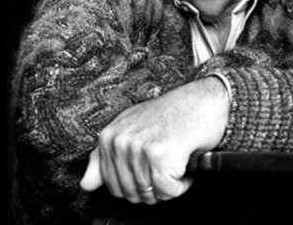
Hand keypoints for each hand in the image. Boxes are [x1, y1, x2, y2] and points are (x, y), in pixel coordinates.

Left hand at [80, 76, 229, 203]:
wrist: (206, 99)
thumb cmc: (175, 113)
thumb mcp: (135, 129)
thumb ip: (106, 157)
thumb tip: (85, 184)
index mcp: (110, 135)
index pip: (111, 184)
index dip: (136, 182)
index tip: (152, 166)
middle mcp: (121, 141)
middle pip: (130, 193)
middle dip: (153, 186)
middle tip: (168, 163)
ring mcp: (140, 148)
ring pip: (150, 194)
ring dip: (170, 184)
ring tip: (177, 159)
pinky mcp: (161, 155)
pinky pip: (168, 191)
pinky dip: (182, 184)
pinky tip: (185, 163)